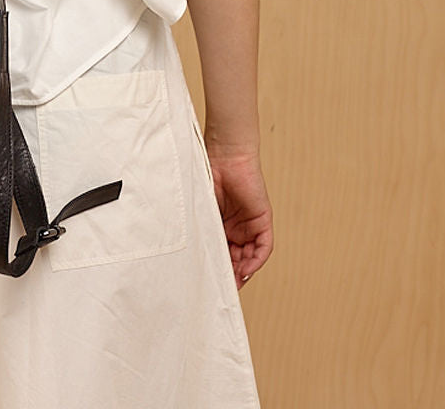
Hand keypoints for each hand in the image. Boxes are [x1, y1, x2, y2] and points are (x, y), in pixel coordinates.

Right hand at [206, 146, 272, 289]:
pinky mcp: (263, 220)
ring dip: (242, 271)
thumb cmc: (208, 173)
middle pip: (235, 259)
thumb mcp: (199, 207)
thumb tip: (181, 251)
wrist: (225, 153)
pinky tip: (246, 269)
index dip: (216, 269)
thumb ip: (197, 227)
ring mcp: (250, 225)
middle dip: (230, 275)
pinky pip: (263, 247)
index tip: (207, 284)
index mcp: (219, 224)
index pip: (220, 253)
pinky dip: (256, 260)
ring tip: (231, 283)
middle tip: (220, 290)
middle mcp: (235, 227)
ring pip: (249, 257)